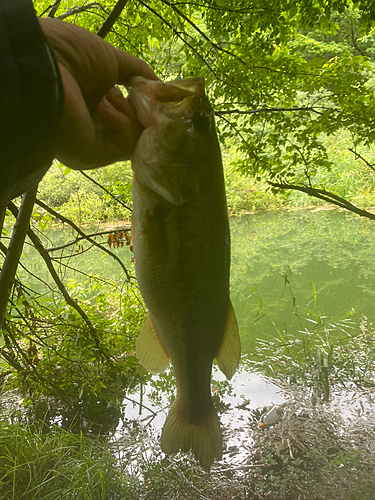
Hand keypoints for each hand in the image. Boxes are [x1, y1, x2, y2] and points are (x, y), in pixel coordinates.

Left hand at [39, 18, 157, 169]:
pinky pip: (124, 145)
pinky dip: (121, 123)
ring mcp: (94, 141)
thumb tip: (162, 87)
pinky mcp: (94, 155)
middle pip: (137, 128)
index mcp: (96, 101)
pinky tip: (102, 107)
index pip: (131, 112)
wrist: (46, 69)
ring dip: (128, 113)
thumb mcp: (111, 58)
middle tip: (141, 97)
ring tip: (108, 95)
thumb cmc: (71, 57)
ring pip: (134, 138)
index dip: (146, 105)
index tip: (155, 94)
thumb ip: (137, 72)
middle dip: (143, 111)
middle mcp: (95, 124)